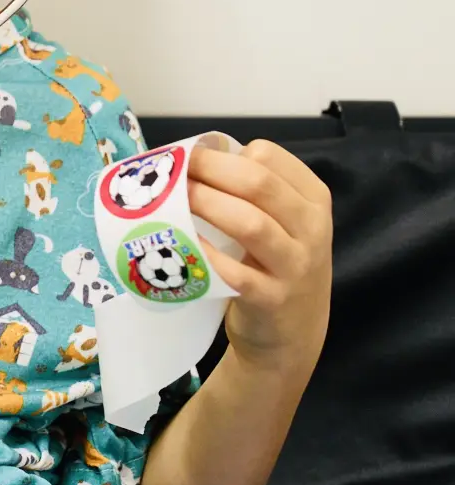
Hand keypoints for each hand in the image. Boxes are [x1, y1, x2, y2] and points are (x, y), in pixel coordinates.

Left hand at [187, 140, 333, 376]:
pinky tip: (182, 242)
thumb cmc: (276, 265)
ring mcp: (296, 265)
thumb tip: (193, 158)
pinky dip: (206, 254)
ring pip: (251, 223)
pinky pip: (236, 273)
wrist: (294, 332)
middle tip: (172, 173)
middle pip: (258, 183)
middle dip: (208, 171)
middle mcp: (312, 227)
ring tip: (171, 200)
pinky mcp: (272, 299)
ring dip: (205, 205)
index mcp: (313, 198)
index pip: (268, 156)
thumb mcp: (282, 221)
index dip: (220, 152)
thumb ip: (253, 190)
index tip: (189, 158)